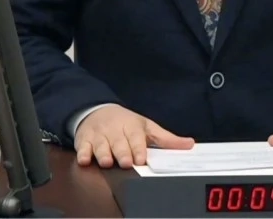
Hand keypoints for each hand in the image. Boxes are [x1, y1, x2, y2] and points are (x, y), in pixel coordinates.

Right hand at [74, 104, 193, 167]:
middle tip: (125, 162)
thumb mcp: (147, 127)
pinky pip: (82, 147)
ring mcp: (99, 135)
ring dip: (103, 154)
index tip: (140, 158)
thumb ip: (166, 139)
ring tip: (106, 162)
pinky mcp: (85, 140)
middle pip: (118, 142)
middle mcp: (115, 130)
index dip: (138, 148)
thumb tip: (189, 144)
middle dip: (121, 152)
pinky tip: (85, 160)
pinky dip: (83, 153)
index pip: (136, 137)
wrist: (97, 110)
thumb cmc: (125, 123)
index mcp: (132, 126)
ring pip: (100, 145)